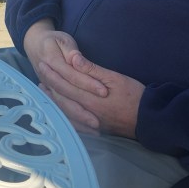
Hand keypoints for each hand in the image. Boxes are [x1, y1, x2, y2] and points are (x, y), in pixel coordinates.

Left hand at [23, 21, 143, 137]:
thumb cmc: (134, 95)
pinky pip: (73, 123)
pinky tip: (58, 109)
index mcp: (90, 98)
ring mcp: (90, 123)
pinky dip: (62, 114)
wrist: (150, 119)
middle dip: (48, 85)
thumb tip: (73, 59)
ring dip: (52, 99)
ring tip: (42, 89)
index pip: (64, 84)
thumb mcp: (115, 78)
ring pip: (64, 111)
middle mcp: (86, 112)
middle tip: (39, 73)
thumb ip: (92, 70)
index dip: (52, 74)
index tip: (42, 64)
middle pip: (61, 98)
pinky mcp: (95, 128)